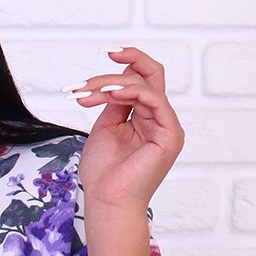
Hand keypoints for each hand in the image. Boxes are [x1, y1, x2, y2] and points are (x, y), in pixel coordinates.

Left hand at [65, 46, 184, 211]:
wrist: (107, 202)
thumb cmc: (104, 174)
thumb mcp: (105, 129)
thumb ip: (114, 104)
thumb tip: (114, 82)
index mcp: (146, 118)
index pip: (142, 79)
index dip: (127, 61)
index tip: (104, 53)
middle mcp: (160, 119)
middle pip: (147, 75)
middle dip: (116, 69)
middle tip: (85, 81)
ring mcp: (167, 126)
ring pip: (145, 84)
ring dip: (111, 84)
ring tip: (86, 96)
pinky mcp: (169, 135)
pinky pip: (154, 100)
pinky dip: (130, 91)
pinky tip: (109, 94)